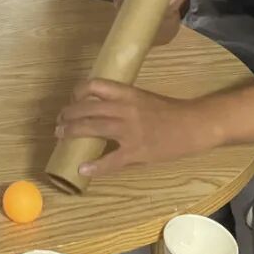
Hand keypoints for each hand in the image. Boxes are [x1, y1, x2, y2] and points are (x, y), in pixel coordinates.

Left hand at [55, 79, 218, 176]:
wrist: (193, 125)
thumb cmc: (169, 111)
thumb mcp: (143, 98)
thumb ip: (122, 102)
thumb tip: (99, 108)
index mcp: (127, 93)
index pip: (94, 85)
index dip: (77, 92)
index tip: (72, 100)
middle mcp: (125, 108)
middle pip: (87, 108)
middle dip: (68, 115)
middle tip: (59, 123)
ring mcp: (130, 130)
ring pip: (92, 128)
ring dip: (72, 132)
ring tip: (60, 136)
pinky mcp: (137, 151)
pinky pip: (111, 160)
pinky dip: (95, 166)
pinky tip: (83, 169)